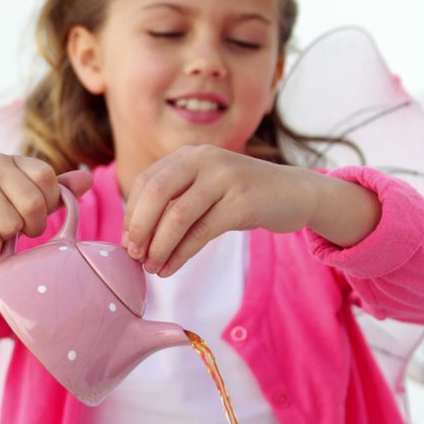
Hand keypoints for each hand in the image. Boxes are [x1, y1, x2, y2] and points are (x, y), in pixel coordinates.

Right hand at [0, 153, 92, 268]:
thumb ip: (52, 194)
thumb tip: (86, 180)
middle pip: (33, 204)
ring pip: (10, 226)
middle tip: (6, 229)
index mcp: (10, 160)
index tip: (27, 216)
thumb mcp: (20, 206)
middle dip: (25, 228)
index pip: (49, 181)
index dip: (45, 208)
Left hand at [123, 145, 320, 276]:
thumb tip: (135, 238)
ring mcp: (225, 178)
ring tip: (151, 268)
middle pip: (156, 193)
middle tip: (134, 255)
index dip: (131, 214)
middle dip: (139, 228)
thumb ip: (175, 202)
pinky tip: (170, 268)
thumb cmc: (242, 196)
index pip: (146, 181)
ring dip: (159, 246)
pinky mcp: (242, 202)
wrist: (295, 193)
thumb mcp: (205, 189)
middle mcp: (204, 159)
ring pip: (177, 215)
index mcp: (189, 155)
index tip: (127, 242)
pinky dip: (180, 254)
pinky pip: (201, 232)